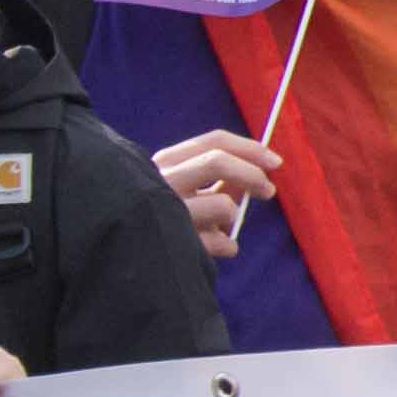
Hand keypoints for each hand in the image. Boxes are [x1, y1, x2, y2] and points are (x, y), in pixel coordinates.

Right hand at [154, 127, 279, 259]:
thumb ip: (214, 180)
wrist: (121, 255)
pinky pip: (223, 242)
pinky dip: (227, 247)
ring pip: (224, 206)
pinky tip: (214, 249)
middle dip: (253, 175)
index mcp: (164, 162)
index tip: (275, 161)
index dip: (250, 148)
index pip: (213, 141)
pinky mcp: (176, 243)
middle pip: (218, 162)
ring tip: (218, 229)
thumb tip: (253, 178)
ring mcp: (167, 212)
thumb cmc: (158, 216)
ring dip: (231, 217)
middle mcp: (161, 182)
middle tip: (269, 191)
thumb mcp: (182, 190)